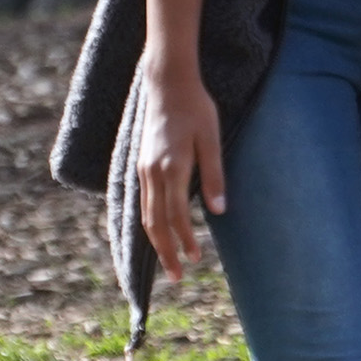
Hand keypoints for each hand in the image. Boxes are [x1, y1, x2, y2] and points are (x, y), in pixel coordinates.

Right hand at [135, 62, 224, 284]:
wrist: (167, 83)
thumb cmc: (195, 108)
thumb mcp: (211, 138)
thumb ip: (214, 175)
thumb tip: (219, 210)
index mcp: (171, 168)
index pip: (176, 216)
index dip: (184, 241)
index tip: (195, 260)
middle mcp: (152, 172)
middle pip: (155, 223)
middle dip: (165, 252)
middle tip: (175, 277)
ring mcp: (144, 169)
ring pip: (146, 214)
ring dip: (156, 241)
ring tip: (167, 260)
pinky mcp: (141, 164)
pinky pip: (142, 201)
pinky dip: (149, 222)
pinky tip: (157, 231)